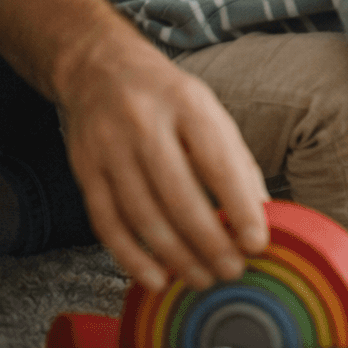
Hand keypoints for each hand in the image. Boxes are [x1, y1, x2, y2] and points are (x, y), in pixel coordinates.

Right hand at [58, 19, 268, 292]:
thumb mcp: (211, 115)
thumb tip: (262, 217)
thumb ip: (236, 163)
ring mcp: (109, 148)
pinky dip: (132, 257)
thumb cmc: (171, 100)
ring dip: (175, 256)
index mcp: (188, 105)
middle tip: (231, 271)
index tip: (258, 243)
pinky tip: (156, 277)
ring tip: (202, 278)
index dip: (240, 208)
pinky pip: (107, 223)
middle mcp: (145, 124)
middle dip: (209, 242)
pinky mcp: (84, 170)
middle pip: (178, 196)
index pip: (218, 163)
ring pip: (143, 216)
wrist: (102, 69)